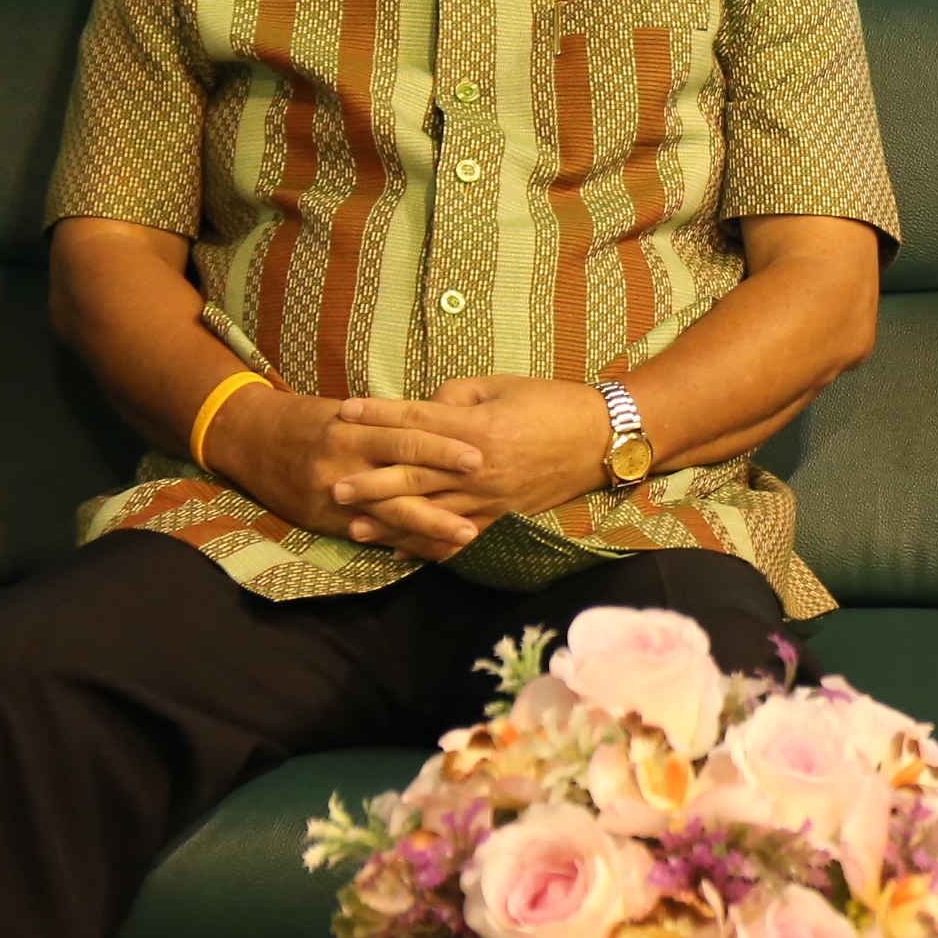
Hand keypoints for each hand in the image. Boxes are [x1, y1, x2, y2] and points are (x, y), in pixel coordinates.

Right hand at [207, 386, 490, 562]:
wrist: (249, 438)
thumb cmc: (309, 420)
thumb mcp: (346, 411)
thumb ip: (389, 423)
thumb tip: (442, 423)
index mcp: (352, 427)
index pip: (406, 436)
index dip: (443, 447)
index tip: (479, 456)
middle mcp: (343, 460)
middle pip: (402, 476)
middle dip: (445, 489)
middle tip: (486, 499)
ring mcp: (334, 494)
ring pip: (389, 514)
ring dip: (430, 526)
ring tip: (467, 535)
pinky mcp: (326, 520)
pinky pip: (370, 535)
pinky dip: (401, 544)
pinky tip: (430, 553)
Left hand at [302, 376, 619, 560]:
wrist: (603, 438)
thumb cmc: (552, 404)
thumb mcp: (502, 385)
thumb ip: (456, 394)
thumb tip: (423, 407)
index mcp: (477, 427)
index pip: (416, 420)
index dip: (378, 414)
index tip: (345, 411)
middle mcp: (479, 467)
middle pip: (414, 475)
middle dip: (371, 480)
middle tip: (335, 486)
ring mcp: (491, 498)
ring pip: (430, 513)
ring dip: (390, 521)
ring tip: (354, 526)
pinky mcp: (503, 518)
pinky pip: (460, 537)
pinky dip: (429, 546)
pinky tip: (401, 552)